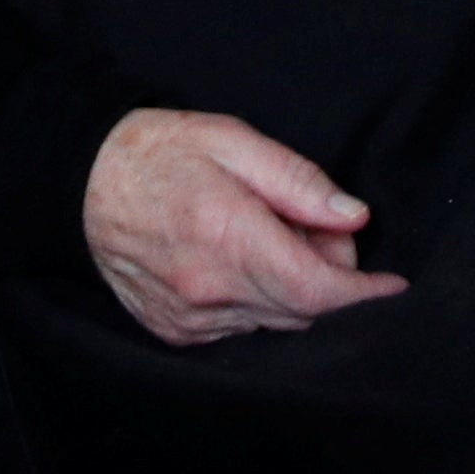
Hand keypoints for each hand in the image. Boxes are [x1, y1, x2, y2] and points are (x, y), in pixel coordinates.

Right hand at [82, 108, 410, 346]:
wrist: (81, 182)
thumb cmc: (160, 153)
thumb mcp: (233, 141)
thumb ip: (298, 182)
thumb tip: (353, 218)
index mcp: (228, 236)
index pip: (317, 291)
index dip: (363, 294)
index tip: (393, 286)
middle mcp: (209, 289)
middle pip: (303, 310)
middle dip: (328, 279)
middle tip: (316, 229)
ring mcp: (190, 318)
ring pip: (274, 322)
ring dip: (292, 291)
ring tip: (268, 237)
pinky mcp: (176, 332)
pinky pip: (241, 330)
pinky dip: (258, 302)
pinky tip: (240, 263)